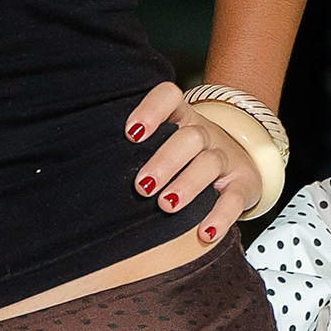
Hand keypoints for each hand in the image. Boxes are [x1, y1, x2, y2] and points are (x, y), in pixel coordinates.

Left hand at [122, 79, 252, 246]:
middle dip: (164, 161)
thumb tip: (87, 170)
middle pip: (189, 138)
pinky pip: (235, 198)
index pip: (169, 98)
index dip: (152, 111)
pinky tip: (206, 232)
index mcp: (181, 118)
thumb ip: (136, 150)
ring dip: (187, 185)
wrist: (241, 159)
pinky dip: (221, 216)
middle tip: (142, 186)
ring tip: (166, 205)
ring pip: (210, 163)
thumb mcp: (166, 142)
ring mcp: (226, 157)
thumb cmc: (187, 156)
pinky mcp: (243, 184)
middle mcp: (205, 134)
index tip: (132, 134)